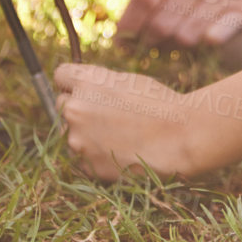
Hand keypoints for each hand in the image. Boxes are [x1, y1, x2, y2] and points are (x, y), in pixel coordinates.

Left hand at [55, 63, 190, 180]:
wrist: (180, 138)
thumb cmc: (160, 104)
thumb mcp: (128, 81)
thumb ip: (99, 84)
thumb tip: (83, 90)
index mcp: (86, 82)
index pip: (60, 76)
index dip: (73, 82)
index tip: (83, 89)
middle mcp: (75, 108)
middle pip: (62, 106)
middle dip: (78, 108)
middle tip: (105, 115)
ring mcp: (78, 140)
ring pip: (72, 135)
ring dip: (87, 135)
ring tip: (120, 136)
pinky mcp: (87, 165)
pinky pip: (83, 158)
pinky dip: (96, 156)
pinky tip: (121, 152)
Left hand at [99, 0, 241, 47]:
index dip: (128, 23)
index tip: (119, 36)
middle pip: (165, 21)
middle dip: (145, 36)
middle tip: (141, 36)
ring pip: (188, 34)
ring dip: (170, 40)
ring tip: (165, 32)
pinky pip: (215, 37)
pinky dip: (199, 39)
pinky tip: (193, 28)